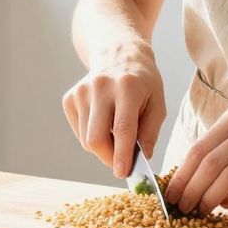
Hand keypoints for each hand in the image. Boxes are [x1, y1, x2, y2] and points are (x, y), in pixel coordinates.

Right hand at [61, 45, 167, 178]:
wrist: (118, 54)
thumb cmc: (143, 82)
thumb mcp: (157, 103)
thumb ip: (150, 132)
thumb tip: (142, 158)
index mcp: (127, 87)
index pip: (122, 129)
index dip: (122, 155)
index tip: (123, 173)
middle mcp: (100, 87)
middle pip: (96, 138)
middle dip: (109, 158)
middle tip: (121, 163)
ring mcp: (81, 92)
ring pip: (86, 139)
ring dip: (102, 147)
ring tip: (116, 136)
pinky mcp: (70, 98)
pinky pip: (79, 131)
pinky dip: (91, 136)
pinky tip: (104, 123)